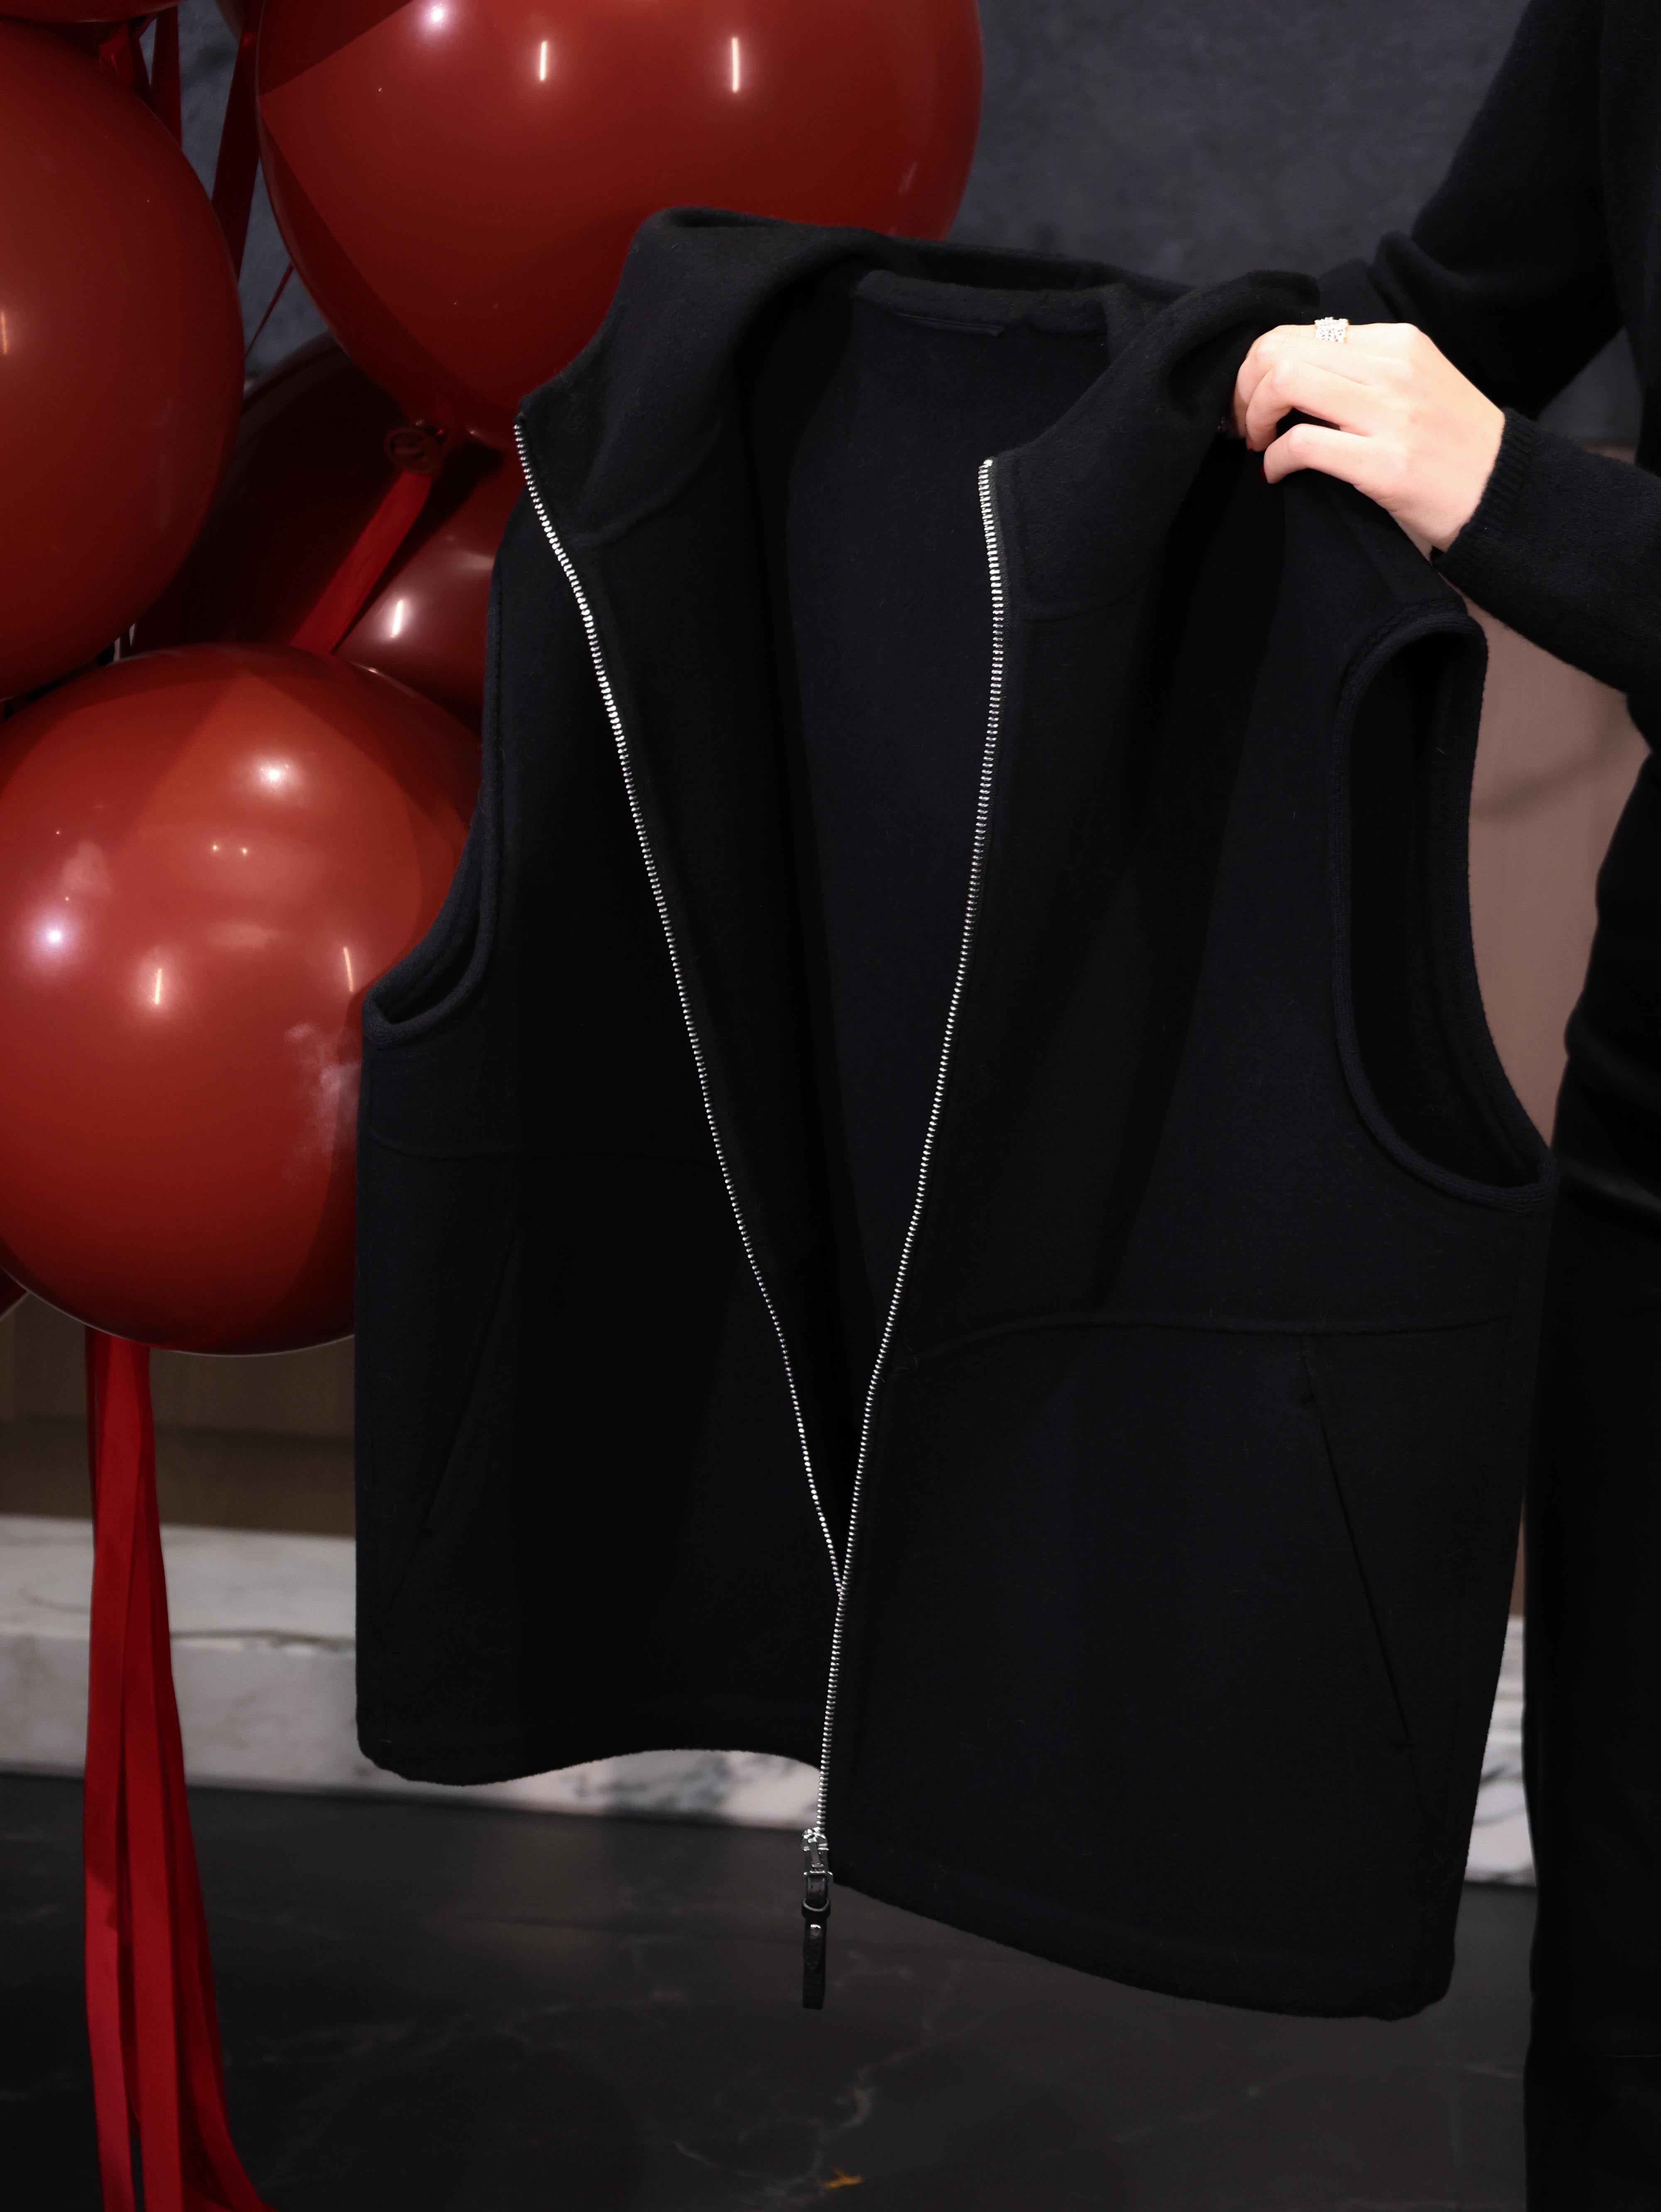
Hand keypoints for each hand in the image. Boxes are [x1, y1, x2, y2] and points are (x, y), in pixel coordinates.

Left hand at [1231, 322, 1504, 551]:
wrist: (1503, 492)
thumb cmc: (1450, 445)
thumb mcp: (1414, 385)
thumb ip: (1361, 370)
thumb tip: (1293, 370)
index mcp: (1396, 343)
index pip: (1299, 333)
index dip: (1258, 367)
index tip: (1251, 401)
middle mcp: (1393, 368)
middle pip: (1280, 350)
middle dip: (1244, 389)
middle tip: (1243, 425)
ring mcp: (1391, 414)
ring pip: (1286, 383)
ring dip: (1255, 417)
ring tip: (1259, 445)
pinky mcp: (1386, 463)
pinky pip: (1302, 444)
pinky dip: (1275, 460)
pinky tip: (1277, 474)